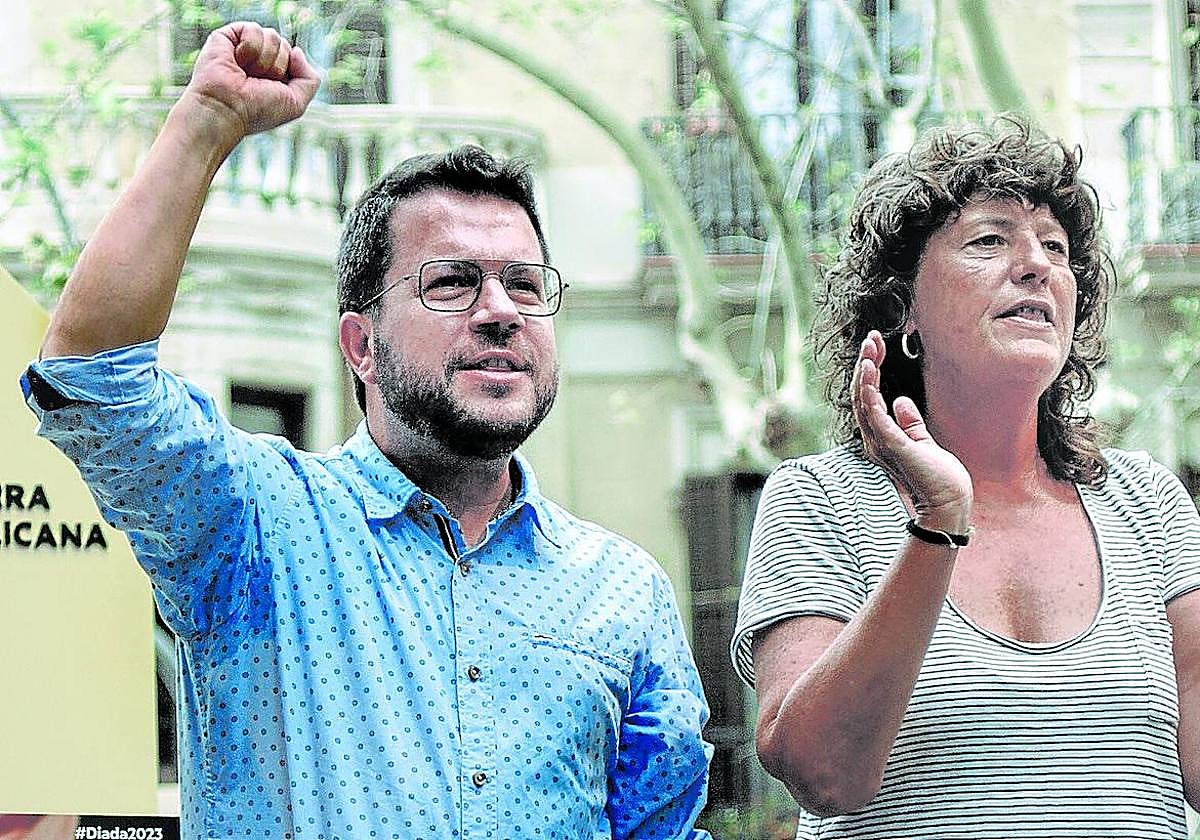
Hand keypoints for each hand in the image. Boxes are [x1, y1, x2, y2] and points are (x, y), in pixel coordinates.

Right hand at [180, 21, 320, 149]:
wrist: (227, 108)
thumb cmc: (258, 110)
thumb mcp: (296, 103)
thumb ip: (310, 79)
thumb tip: (297, 51)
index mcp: (274, 74)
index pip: (293, 56)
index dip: (288, 72)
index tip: (271, 89)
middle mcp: (259, 59)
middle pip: (284, 45)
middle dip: (276, 67)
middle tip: (256, 82)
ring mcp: (243, 47)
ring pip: (272, 36)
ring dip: (263, 60)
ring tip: (246, 73)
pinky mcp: (227, 36)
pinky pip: (254, 29)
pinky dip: (249, 48)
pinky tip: (237, 61)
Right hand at [851, 331, 972, 529]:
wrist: (949, 504)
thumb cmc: (938, 478)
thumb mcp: (923, 441)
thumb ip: (910, 422)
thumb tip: (901, 400)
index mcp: (880, 437)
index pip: (868, 398)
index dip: (869, 371)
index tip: (876, 345)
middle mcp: (874, 440)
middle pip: (862, 396)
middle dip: (865, 364)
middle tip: (870, 338)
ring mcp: (881, 445)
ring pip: (864, 404)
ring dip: (865, 375)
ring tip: (869, 350)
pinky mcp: (894, 449)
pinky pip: (876, 418)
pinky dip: (870, 396)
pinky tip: (870, 375)